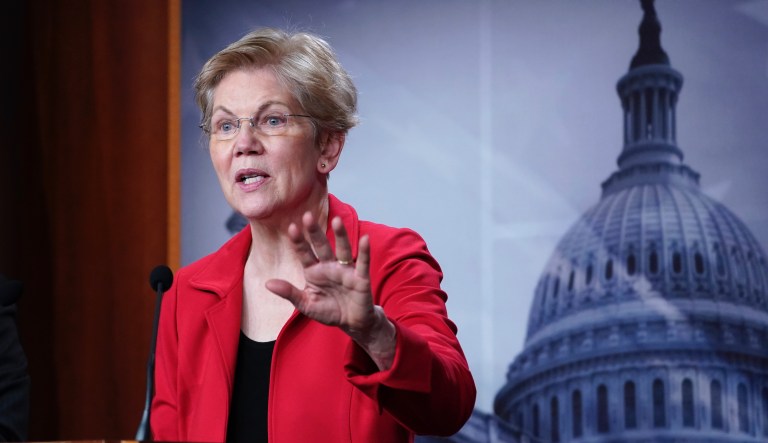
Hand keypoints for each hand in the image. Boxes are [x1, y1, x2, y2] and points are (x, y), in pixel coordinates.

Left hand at [265, 212, 395, 368]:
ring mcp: (345, 270)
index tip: (291, 228)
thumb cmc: (328, 311)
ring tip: (337, 220)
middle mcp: (329, 266)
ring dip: (340, 235)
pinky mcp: (360, 278)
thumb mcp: (306, 304)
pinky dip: (364, 252)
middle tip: (307, 216)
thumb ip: (289, 293)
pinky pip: (362, 263)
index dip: (298, 241)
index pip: (304, 253)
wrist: (351, 323)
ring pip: (342, 249)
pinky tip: (365, 239)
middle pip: (321, 246)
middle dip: (315, 232)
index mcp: (314, 271)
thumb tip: (267, 283)